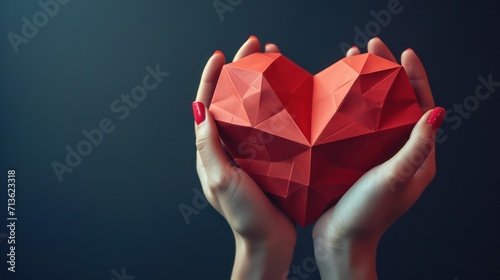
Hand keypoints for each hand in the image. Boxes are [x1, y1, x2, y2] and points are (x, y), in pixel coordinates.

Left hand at [193, 36, 295, 279]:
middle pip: (230, 99)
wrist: (269, 241)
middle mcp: (227, 146)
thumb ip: (208, 145)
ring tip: (271, 60)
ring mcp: (248, 150)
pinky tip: (287, 93)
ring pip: (250, 107)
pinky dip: (274, 104)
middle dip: (239, 70)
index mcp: (211, 150)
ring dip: (258, 82)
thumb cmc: (243, 215)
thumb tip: (199, 108)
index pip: (207, 105)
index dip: (212, 77)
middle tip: (253, 46)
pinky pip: (267, 124)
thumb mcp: (220, 179)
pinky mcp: (267, 157)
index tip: (222, 55)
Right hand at [312, 38, 444, 279]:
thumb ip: (416, 147)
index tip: (403, 53)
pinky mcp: (355, 158)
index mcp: (418, 157)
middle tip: (371, 47)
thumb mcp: (395, 177)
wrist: (339, 240)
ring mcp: (376, 155)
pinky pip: (356, 124)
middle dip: (387, 73)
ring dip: (366, 85)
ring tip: (352, 61)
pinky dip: (348, 104)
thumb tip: (438, 111)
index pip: (423, 107)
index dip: (416, 77)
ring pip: (375, 111)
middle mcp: (400, 152)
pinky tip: (335, 92)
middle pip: (397, 103)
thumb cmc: (368, 214)